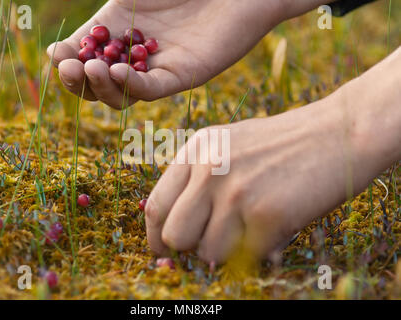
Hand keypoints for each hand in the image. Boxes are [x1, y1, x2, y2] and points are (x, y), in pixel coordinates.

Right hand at [47, 0, 285, 108]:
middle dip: (77, 80)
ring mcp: (157, 68)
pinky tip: (118, 71)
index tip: (58, 55)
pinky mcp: (183, 75)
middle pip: (97, 83)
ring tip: (90, 68)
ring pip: (122, 94)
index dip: (65, 60)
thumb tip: (70, 11)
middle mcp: (132, 54)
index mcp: (115, 30)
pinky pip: (153, 89)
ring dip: (101, 86)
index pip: (81, 55)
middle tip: (69, 67)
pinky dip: (133, 84)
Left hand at [144, 45, 400, 262]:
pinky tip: (274, 229)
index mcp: (195, 151)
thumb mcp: (228, 146)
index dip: (156, 237)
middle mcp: (208, 169)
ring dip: (227, 252)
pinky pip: (244, 258)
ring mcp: (236, 191)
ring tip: (251, 229)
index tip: (167, 251)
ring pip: (207, 253)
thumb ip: (197, 182)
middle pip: (174, 236)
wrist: (338, 131)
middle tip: (213, 244)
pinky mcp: (266, 214)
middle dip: (191, 248)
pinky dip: (257, 252)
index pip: (156, 206)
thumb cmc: (282, 145)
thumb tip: (174, 234)